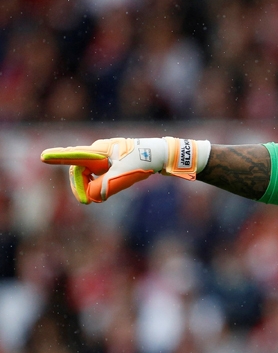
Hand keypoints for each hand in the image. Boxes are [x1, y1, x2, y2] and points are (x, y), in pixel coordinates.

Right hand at [41, 137, 209, 203]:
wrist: (159, 155)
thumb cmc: (143, 162)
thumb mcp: (124, 177)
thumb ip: (105, 187)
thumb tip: (92, 196)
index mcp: (100, 150)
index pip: (76, 155)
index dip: (59, 158)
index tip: (43, 157)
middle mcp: (98, 150)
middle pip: (79, 170)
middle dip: (81, 186)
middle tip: (86, 202)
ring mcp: (102, 155)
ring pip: (87, 174)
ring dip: (92, 186)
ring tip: (102, 196)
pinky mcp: (108, 161)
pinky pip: (96, 175)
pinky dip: (99, 184)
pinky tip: (104, 191)